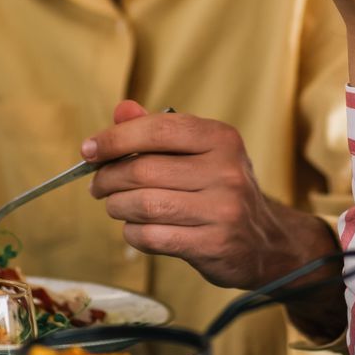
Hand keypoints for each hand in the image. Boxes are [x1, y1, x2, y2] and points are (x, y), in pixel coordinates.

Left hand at [83, 100, 332, 291]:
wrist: (265, 242)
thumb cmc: (221, 191)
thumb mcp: (200, 153)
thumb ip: (160, 131)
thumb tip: (122, 110)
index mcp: (221, 138)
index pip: (158, 130)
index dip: (115, 138)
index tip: (88, 150)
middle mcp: (226, 170)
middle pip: (144, 170)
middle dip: (108, 178)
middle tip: (97, 185)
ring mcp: (222, 209)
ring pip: (144, 205)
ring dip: (117, 207)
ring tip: (115, 206)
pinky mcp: (214, 244)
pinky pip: (153, 236)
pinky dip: (133, 233)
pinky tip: (135, 229)